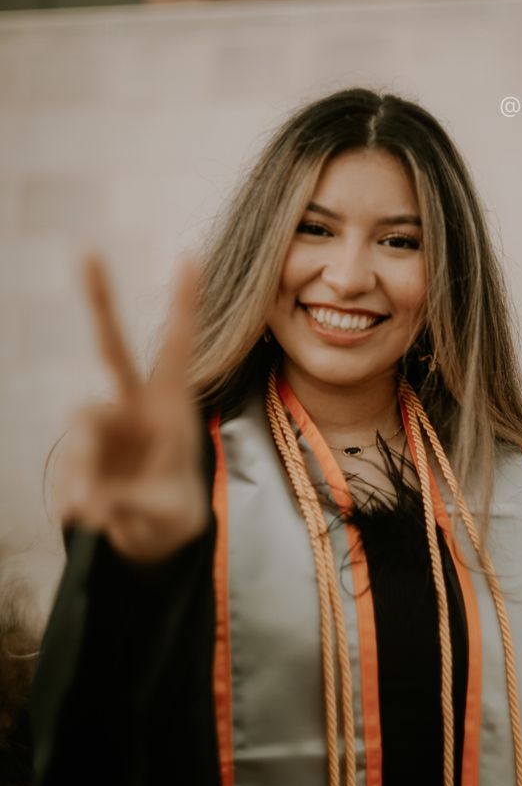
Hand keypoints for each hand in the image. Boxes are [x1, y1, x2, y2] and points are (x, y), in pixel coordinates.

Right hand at [55, 254, 208, 563]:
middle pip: (113, 347)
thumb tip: (85, 504)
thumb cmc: (173, 507)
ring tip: (92, 510)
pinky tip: (82, 516)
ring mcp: (104, 423)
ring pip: (83, 425)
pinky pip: (68, 464)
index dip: (183, 304)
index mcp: (171, 403)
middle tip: (87, 253)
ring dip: (83, 468)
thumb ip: (130, 502)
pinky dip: (72, 493)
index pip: (177, 346)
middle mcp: (133, 403)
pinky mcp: (80, 448)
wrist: (154, 532)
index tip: (189, 257)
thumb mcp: (166, 510)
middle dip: (101, 300)